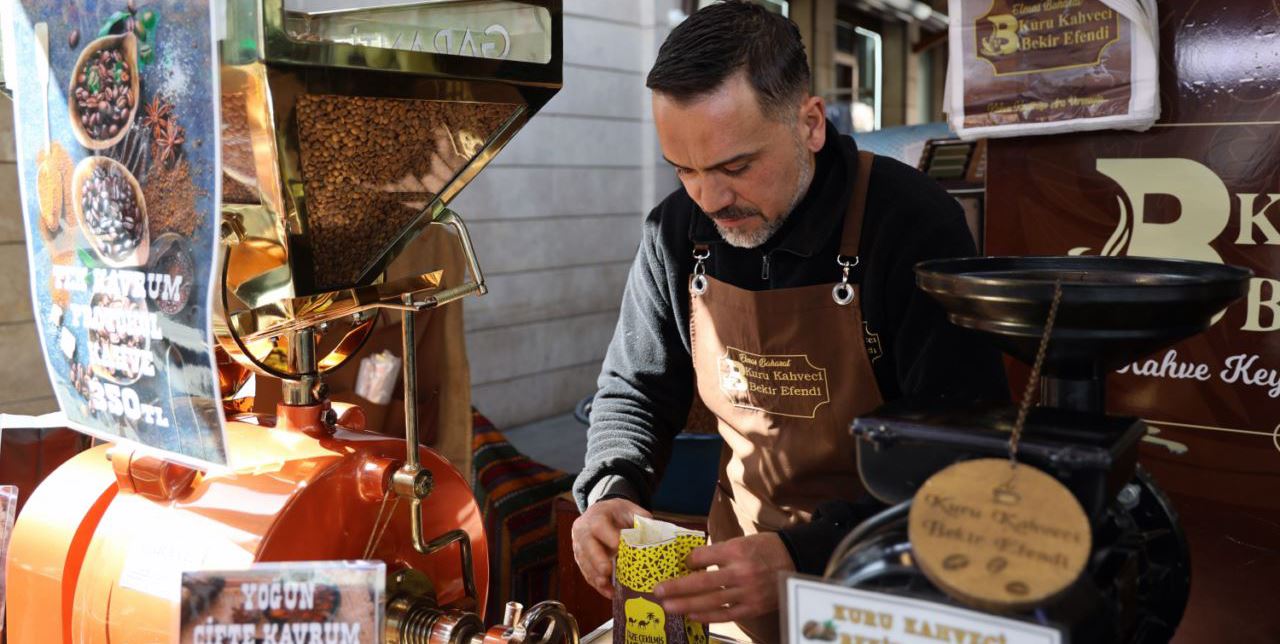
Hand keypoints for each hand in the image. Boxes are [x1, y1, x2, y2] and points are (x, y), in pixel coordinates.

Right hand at [571, 498, 650, 598]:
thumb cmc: (617, 513)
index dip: (608, 537)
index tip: (619, 547)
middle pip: (587, 546)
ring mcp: (579, 546)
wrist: (601, 513)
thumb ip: (640, 518)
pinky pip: (586, 572)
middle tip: (607, 572)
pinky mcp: (581, 558)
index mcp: (596, 515)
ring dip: (596, 576)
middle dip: (597, 560)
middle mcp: (583, 530)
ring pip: (585, 562)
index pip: (599, 525)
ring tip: (608, 588)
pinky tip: (608, 592)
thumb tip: (655, 533)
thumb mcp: (629, 509)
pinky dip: (597, 584)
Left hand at [654, 532, 794, 622]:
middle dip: (677, 588)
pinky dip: (707, 615)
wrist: (796, 560)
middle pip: (702, 581)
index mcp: (736, 550)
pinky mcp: (753, 607)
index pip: (702, 556)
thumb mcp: (743, 540)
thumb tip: (694, 561)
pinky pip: (726, 614)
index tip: (682, 564)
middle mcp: (741, 571)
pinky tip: (691, 616)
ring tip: (668, 606)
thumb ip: (720, 551)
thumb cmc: (766, 548)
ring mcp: (747, 591)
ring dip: (686, 604)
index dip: (689, 561)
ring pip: (711, 601)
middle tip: (657, 591)